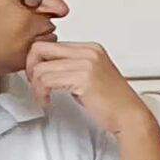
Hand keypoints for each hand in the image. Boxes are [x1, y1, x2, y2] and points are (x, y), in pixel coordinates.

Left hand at [26, 41, 153, 136]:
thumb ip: (72, 66)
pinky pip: (47, 81)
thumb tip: (47, 66)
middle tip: (34, 84)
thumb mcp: (91, 75)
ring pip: (40, 68)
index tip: (38, 76)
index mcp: (90, 48)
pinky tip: (47, 101)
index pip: (49, 44)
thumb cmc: (112, 101)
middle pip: (39, 49)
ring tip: (42, 97)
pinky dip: (41, 93)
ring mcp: (86, 64)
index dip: (37, 61)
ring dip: (35, 86)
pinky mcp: (83, 79)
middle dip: (29, 68)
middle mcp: (88, 52)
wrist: (129, 116)